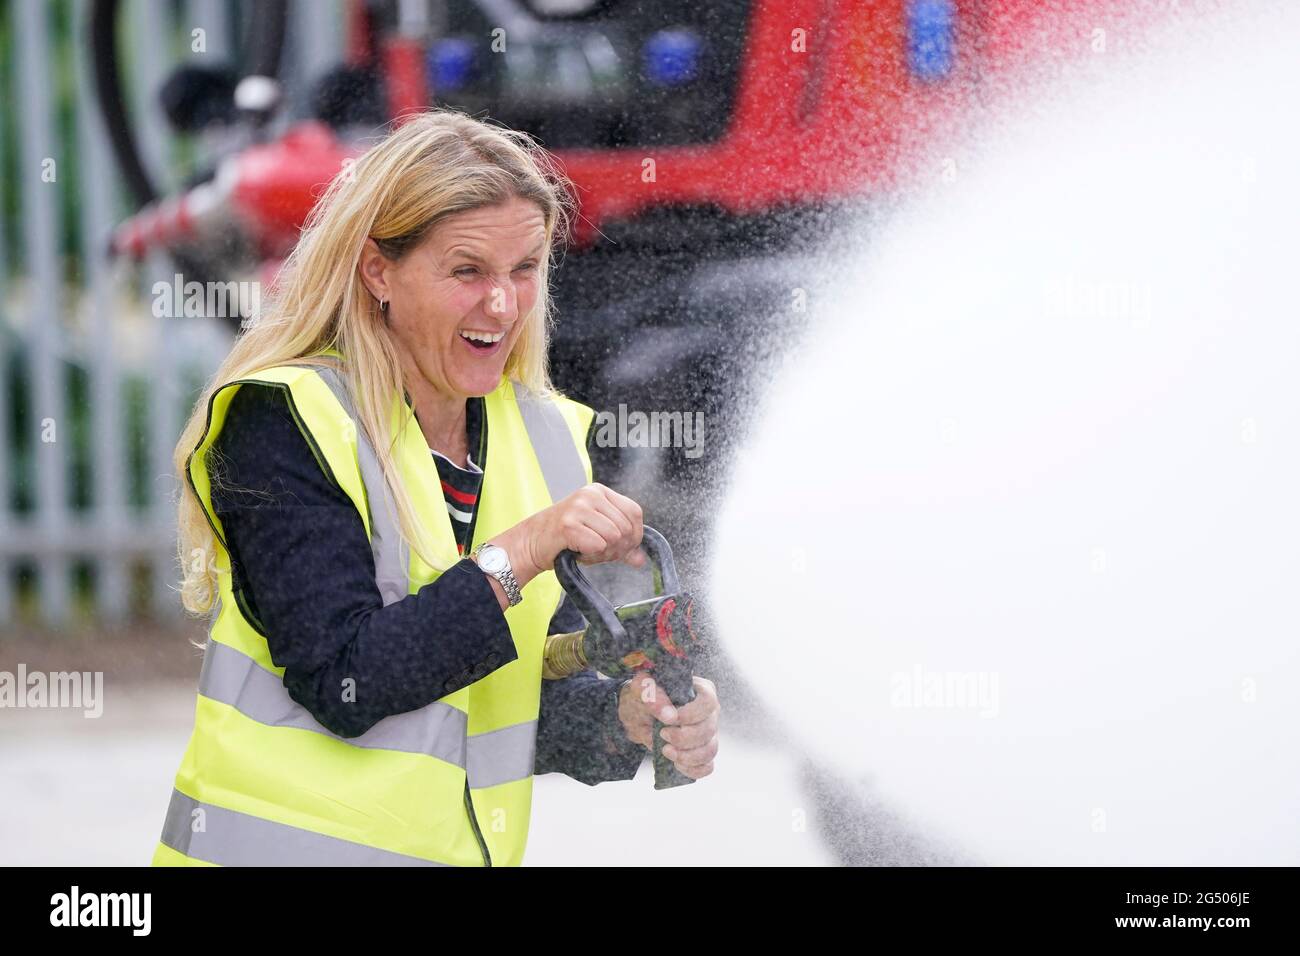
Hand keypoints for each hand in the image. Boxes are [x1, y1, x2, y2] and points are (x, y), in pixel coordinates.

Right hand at [525, 482, 645, 572]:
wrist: (532, 543)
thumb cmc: (565, 538)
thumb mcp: (598, 535)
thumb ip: (621, 545)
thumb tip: (641, 559)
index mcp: (600, 492)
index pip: (634, 512)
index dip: (635, 535)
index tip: (624, 547)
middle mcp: (590, 495)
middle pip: (625, 527)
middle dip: (617, 548)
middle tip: (599, 552)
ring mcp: (578, 507)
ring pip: (613, 537)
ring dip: (603, 553)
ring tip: (587, 550)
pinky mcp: (568, 524)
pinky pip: (598, 545)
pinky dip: (590, 555)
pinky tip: (578, 551)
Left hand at [618, 674, 719, 779]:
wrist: (637, 715)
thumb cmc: (643, 696)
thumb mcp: (641, 689)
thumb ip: (653, 696)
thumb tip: (669, 716)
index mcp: (700, 690)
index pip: (708, 702)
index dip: (691, 715)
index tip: (669, 721)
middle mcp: (709, 712)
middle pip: (709, 729)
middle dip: (684, 738)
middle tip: (662, 735)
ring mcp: (709, 733)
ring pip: (710, 750)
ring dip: (687, 756)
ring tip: (666, 751)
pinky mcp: (703, 752)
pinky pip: (707, 766)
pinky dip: (693, 769)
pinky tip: (676, 764)